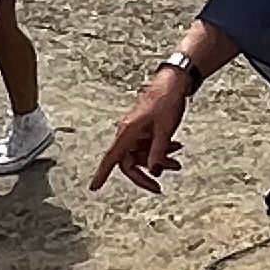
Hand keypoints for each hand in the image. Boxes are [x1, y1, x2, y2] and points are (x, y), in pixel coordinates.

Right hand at [93, 75, 192, 195]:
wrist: (174, 81)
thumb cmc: (166, 100)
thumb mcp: (165, 130)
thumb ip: (158, 152)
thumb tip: (153, 171)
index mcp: (128, 131)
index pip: (112, 158)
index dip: (102, 173)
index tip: (94, 187)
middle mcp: (129, 132)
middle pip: (130, 162)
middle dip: (146, 173)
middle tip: (158, 187)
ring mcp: (137, 130)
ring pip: (143, 154)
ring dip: (158, 160)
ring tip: (176, 163)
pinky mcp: (145, 128)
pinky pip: (149, 145)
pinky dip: (161, 149)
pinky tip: (175, 147)